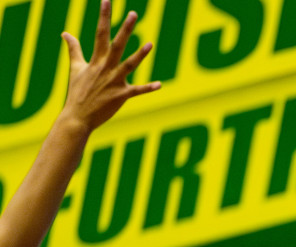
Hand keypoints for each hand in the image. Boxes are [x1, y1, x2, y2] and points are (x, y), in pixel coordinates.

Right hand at [59, 0, 159, 130]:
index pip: (100, 33)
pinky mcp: (121, 95)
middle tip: (134, 13)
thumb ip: (73, 49)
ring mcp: (114, 81)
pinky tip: (159, 85)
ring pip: (129, 64)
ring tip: (150, 44)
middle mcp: (105, 67)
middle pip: (116, 44)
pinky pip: (137, 91)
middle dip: (125, 28)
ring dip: (140, 55)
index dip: (103, 16)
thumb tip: (65, 33)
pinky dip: (148, 88)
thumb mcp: (75, 68)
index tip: (107, 1)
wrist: (77, 116)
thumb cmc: (77, 92)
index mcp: (96, 59)